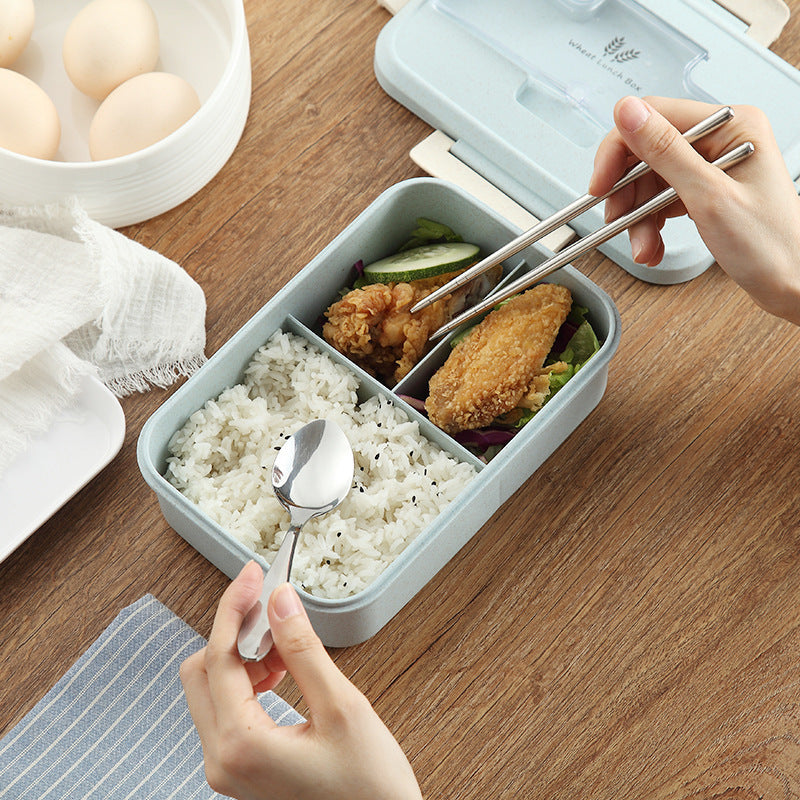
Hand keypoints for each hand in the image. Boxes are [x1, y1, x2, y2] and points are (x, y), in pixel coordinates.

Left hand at [180, 561, 421, 799]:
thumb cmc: (368, 790)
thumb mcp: (342, 708)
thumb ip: (304, 650)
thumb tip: (281, 603)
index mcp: (241, 746)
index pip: (219, 655)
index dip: (235, 607)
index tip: (253, 575)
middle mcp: (223, 760)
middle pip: (202, 671)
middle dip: (235, 630)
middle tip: (271, 605)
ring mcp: (230, 767)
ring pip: (213, 689)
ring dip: (244, 654)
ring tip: (287, 643)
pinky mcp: (243, 767)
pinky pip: (228, 709)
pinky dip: (250, 678)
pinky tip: (283, 669)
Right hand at [589, 95, 799, 324]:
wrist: (792, 285)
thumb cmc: (771, 245)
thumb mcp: (709, 197)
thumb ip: (665, 152)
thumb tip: (628, 113)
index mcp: (731, 126)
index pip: (654, 118)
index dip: (619, 150)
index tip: (601, 184)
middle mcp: (720, 141)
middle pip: (646, 154)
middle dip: (627, 193)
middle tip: (617, 220)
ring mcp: (710, 168)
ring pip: (648, 183)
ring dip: (636, 218)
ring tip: (643, 246)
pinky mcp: (703, 193)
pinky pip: (659, 202)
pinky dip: (649, 227)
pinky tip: (652, 246)